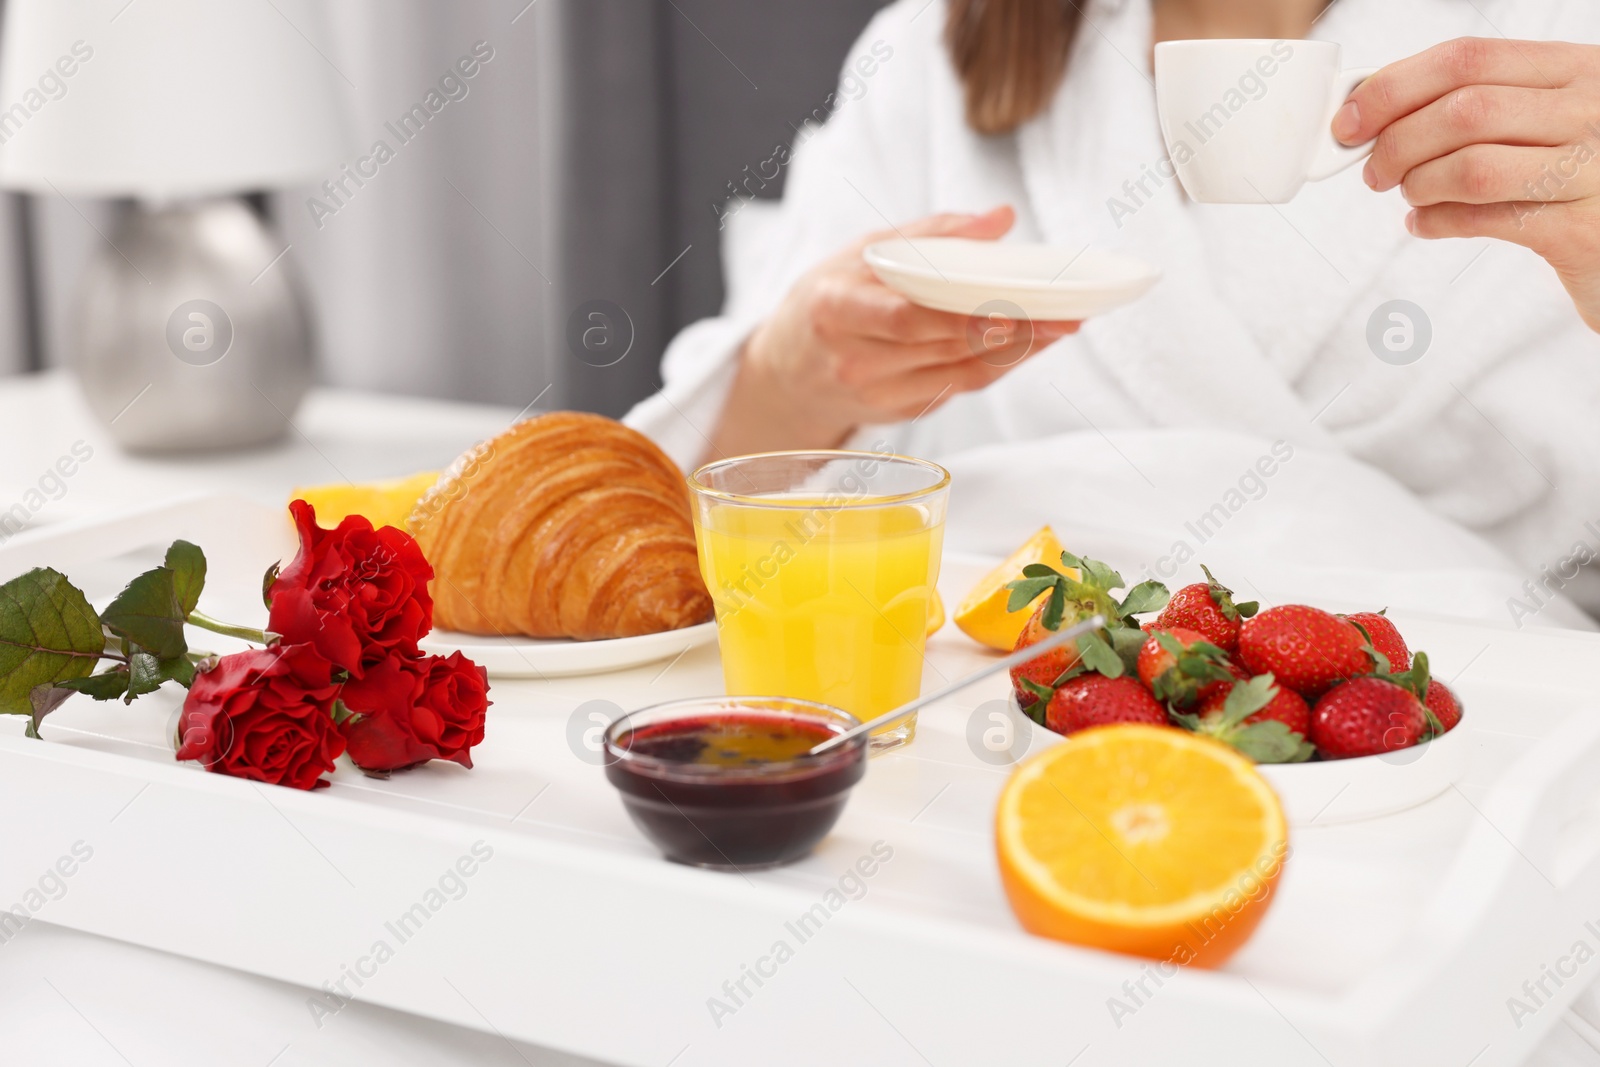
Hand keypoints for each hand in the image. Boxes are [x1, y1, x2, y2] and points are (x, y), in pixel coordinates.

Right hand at [708, 206, 1080, 457]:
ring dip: (1015, 351)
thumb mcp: (860, 253)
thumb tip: (999, 219)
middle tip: (1063, 311)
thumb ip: (929, 234)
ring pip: (960, 373)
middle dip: (1008, 330)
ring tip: (1060, 325)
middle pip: (944, 347)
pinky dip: (997, 366)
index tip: (1008, 307)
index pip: (904, 318)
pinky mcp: (898, 414)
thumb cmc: (828, 299)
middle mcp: (854, 361)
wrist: (786, 371)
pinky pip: (958, 388)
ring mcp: (876, 395)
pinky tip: (1028, 344)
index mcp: (836, 310)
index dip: (958, 318)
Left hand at [1336, 37, 1599, 332]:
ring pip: (1471, 166)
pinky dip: (1438, 222)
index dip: (1394, 88)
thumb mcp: (1546, 120)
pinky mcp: (1578, 230)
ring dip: (1418, 184)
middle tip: (1376, 170)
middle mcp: (1589, 111)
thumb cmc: (1578, 175)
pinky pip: (1485, 220)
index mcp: (1574, 71)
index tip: (1352, 120)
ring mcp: (1589, 169)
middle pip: (1462, 110)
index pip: (1466, 59)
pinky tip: (1424, 224)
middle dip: (1398, 143)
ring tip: (1410, 194)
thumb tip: (1376, 110)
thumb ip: (1480, 106)